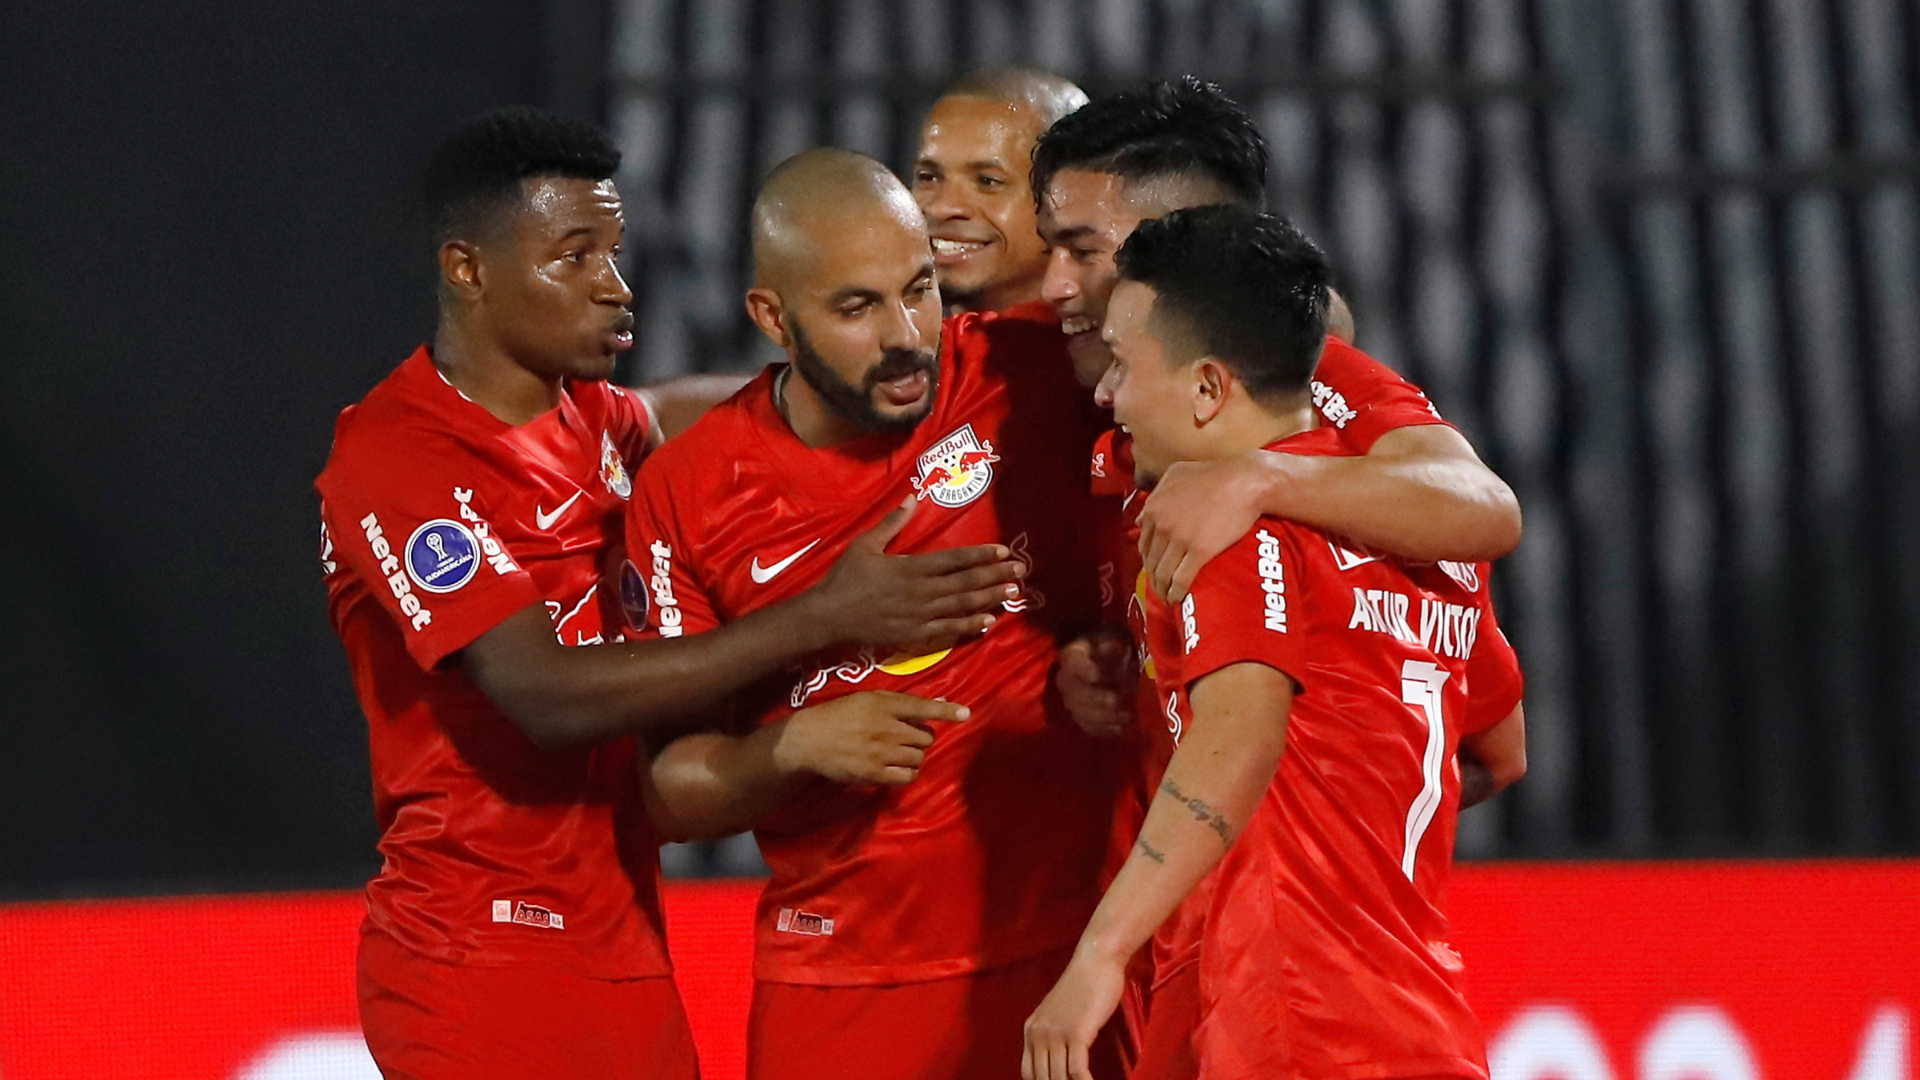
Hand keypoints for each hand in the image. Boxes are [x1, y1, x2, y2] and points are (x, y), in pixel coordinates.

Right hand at [771, 691, 969, 785]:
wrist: (809, 739)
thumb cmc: (838, 715)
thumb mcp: (866, 700)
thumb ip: (898, 704)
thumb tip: (933, 707)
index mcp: (883, 704)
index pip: (921, 707)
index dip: (946, 711)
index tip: (965, 714)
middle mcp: (885, 727)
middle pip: (925, 737)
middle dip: (921, 739)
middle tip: (906, 739)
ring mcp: (881, 751)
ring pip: (918, 757)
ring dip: (914, 756)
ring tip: (898, 754)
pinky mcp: (874, 773)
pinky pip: (907, 776)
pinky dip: (908, 773)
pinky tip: (898, 769)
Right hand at [804, 497, 1022, 649]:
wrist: (828, 617)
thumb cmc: (845, 579)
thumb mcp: (865, 545)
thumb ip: (891, 523)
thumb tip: (912, 498)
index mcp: (911, 567)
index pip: (955, 559)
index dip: (981, 555)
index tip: (1003, 551)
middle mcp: (922, 592)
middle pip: (966, 583)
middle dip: (996, 576)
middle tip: (1022, 571)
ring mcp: (921, 616)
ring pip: (963, 606)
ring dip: (990, 599)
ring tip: (1013, 593)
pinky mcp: (915, 635)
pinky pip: (949, 630)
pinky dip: (970, 626)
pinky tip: (988, 621)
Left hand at [1022, 950, 1126, 1079]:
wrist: (1096, 961)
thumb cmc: (1083, 986)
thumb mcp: (1059, 1013)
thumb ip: (1053, 1035)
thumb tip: (1058, 1063)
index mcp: (1031, 1030)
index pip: (1028, 1073)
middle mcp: (1038, 1034)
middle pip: (1042, 1079)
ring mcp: (1055, 1034)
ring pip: (1058, 1078)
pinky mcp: (1076, 1033)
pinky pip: (1077, 1071)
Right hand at [1056, 629, 1135, 737]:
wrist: (1096, 661)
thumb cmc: (1105, 648)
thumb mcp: (1110, 640)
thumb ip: (1113, 646)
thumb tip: (1117, 650)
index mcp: (1072, 656)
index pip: (1074, 663)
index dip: (1084, 669)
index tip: (1097, 675)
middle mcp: (1065, 679)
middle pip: (1074, 692)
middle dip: (1096, 698)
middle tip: (1116, 700)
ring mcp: (1070, 700)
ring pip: (1080, 712)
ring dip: (1103, 717)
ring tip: (1126, 716)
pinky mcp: (1078, 715)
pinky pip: (1085, 726)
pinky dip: (1101, 730)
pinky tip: (1118, 730)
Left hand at [1137, 452, 1269, 603]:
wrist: (1245, 481)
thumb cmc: (1215, 474)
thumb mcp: (1177, 474)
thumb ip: (1157, 492)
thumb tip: (1142, 515)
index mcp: (1154, 507)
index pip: (1144, 543)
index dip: (1148, 559)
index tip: (1154, 568)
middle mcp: (1162, 524)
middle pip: (1151, 560)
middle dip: (1153, 578)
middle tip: (1161, 587)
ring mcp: (1179, 539)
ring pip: (1162, 573)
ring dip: (1162, 590)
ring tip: (1167, 597)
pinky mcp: (1199, 551)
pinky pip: (1181, 579)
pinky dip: (1176, 592)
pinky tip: (1177, 598)